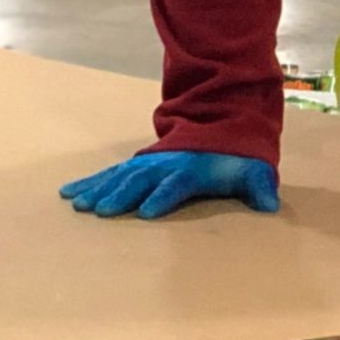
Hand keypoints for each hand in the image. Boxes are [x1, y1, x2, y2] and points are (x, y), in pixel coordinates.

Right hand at [61, 149, 279, 218]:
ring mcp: (146, 163)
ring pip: (118, 176)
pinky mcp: (135, 166)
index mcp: (190, 168)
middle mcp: (163, 164)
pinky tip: (68, 192)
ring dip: (97, 189)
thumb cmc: (235, 159)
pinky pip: (108, 173)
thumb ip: (259, 187)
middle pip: (138, 179)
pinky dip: (88, 182)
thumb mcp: (252, 171)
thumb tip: (270, 206)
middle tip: (100, 210)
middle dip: (119, 194)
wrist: (219, 126)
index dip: (161, 197)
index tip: (145, 212)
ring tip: (77, 204)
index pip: (174, 183)